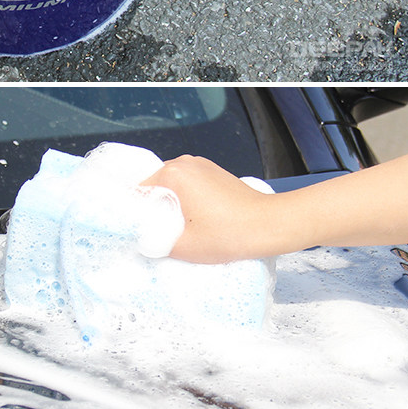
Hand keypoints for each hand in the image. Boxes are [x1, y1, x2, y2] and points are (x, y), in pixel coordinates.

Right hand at [139, 156, 275, 263]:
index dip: (137, 214)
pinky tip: (197, 219)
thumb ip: (153, 241)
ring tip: (181, 228)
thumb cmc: (230, 234)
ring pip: (173, 186)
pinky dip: (188, 200)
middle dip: (156, 209)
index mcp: (173, 174)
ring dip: (173, 205)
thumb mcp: (183, 247)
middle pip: (155, 186)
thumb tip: (143, 238)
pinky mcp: (214, 172)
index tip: (143, 231)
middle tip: (162, 233)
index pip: (138, 191)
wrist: (270, 224)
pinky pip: (189, 185)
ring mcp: (201, 165)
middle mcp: (184, 162)